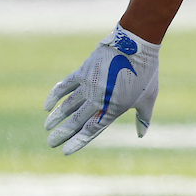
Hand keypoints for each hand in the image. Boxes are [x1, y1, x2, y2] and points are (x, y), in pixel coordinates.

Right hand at [44, 25, 159, 154]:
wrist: (135, 44)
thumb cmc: (146, 72)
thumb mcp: (149, 98)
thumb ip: (143, 118)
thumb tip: (141, 134)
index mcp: (114, 108)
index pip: (92, 130)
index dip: (78, 141)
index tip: (65, 151)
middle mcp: (99, 99)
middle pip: (76, 121)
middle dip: (62, 133)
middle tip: (51, 142)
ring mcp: (89, 85)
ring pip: (68, 105)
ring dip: (57, 117)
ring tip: (47, 127)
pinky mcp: (83, 72)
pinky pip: (65, 86)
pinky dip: (55, 96)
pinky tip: (47, 106)